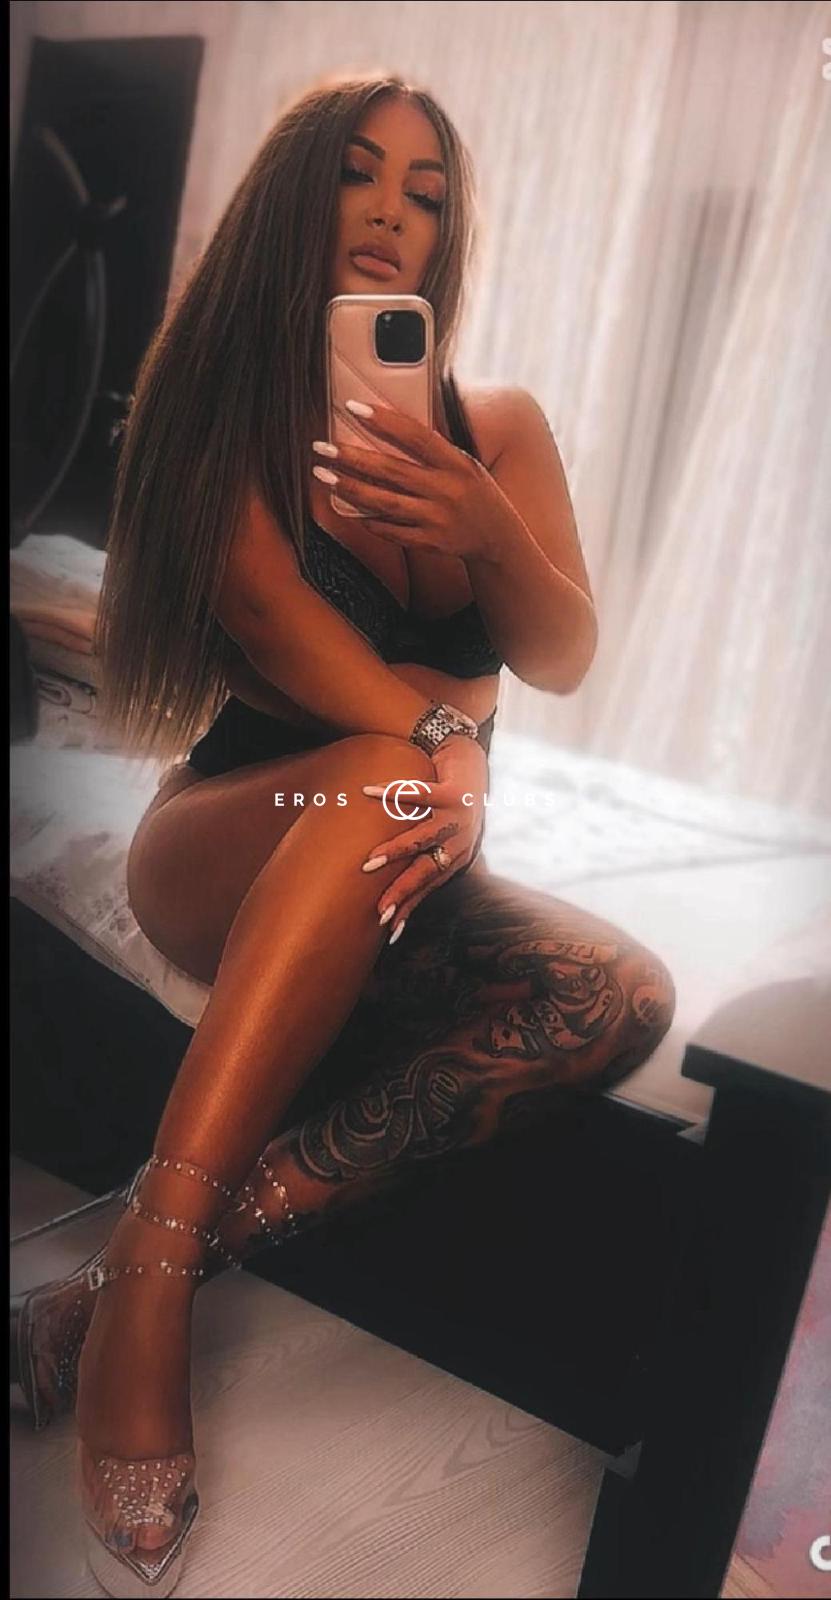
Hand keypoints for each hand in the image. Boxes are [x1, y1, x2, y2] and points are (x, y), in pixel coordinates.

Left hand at [312, 400, 506, 562]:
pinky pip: (391, 531)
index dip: (385, 421)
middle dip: (352, 457)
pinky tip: (346, 507)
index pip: (417, 436)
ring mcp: (438, 519)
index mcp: (456, 463)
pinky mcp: (430, 543)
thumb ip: (434, 447)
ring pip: (385, 503)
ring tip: (323, 475)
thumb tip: (393, 420)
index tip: (354, 407)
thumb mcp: (465, 463)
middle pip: (391, 470)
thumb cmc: (475, 492)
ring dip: (350, 488)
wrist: (498, 538)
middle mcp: (447, 490)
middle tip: (321, 447)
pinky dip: (368, 520)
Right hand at [360, 735, 488, 942]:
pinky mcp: (453, 791)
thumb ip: (423, 854)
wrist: (470, 759)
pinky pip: (420, 794)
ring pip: (424, 838)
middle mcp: (460, 840)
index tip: (389, 927)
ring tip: (371, 862)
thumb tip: (387, 878)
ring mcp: (459, 816)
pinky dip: (394, 793)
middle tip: (380, 909)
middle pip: (427, 870)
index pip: (429, 886)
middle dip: (403, 891)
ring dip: (396, 851)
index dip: (410, 906)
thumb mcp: (442, 833)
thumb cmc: (447, 801)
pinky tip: (369, 792)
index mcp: (456, 855)